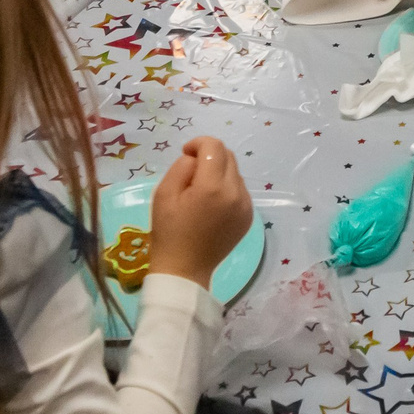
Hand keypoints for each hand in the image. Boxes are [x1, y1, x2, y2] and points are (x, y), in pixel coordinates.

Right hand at [148, 138, 252, 284]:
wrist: (184, 270)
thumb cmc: (169, 232)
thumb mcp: (164, 193)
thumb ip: (181, 167)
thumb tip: (196, 157)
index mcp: (212, 187)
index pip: (214, 146)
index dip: (198, 143)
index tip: (185, 153)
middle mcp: (235, 193)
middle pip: (228, 155)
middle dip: (209, 155)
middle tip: (190, 172)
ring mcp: (246, 205)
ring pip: (235, 171)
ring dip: (218, 171)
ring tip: (200, 190)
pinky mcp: (248, 216)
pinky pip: (240, 189)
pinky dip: (226, 187)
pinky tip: (211, 204)